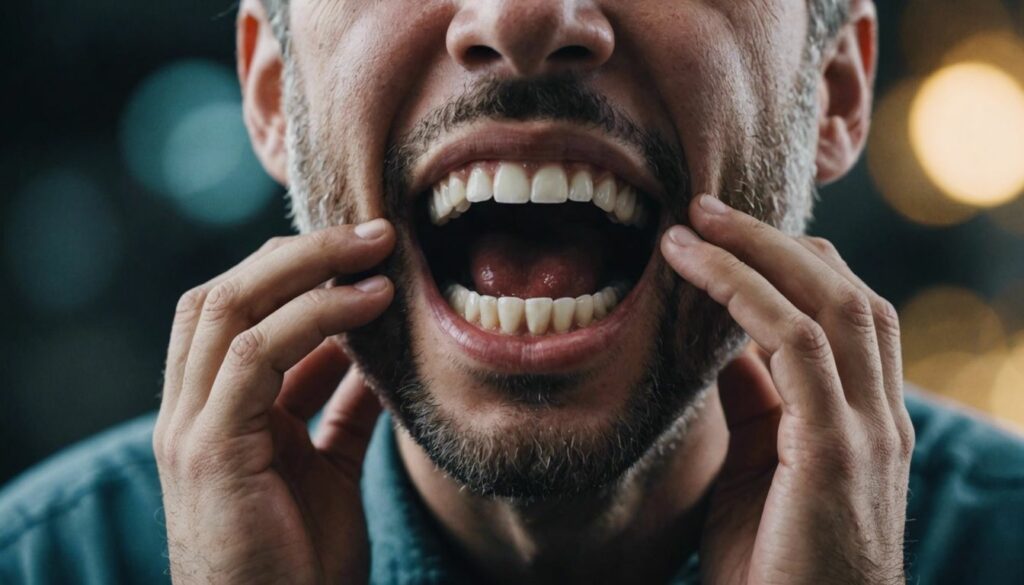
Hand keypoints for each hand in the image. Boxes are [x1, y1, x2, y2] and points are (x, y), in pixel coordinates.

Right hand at [153, 220, 395, 583]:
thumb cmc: (300, 558)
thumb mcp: (326, 465)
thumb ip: (339, 408)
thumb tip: (374, 357)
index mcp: (213, 409)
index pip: (233, 309)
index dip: (291, 268)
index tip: (358, 250)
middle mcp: (190, 409)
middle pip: (225, 293)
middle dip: (300, 253)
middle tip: (371, 232)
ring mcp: (190, 427)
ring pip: (232, 307)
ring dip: (309, 268)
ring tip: (375, 253)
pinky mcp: (210, 449)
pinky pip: (256, 357)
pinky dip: (314, 318)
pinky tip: (369, 304)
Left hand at [661, 196, 913, 583]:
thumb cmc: (771, 562)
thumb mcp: (757, 465)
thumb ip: (754, 403)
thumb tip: (725, 348)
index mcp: (863, 416)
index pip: (845, 313)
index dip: (787, 263)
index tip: (721, 234)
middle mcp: (878, 414)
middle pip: (847, 292)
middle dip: (776, 240)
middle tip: (706, 207)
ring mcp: (867, 430)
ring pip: (833, 304)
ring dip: (759, 251)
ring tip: (695, 223)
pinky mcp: (839, 450)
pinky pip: (798, 346)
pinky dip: (748, 296)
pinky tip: (701, 270)